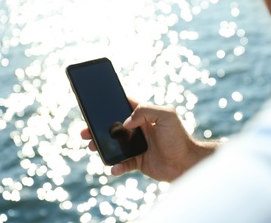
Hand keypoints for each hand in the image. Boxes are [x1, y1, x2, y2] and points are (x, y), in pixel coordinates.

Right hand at [81, 98, 217, 181]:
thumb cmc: (179, 137)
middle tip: (84, 131)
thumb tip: (126, 122)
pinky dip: (116, 166)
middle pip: (113, 126)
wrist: (186, 162)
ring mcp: (137, 146)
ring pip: (114, 145)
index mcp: (144, 115)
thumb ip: (146, 111)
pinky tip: (114, 167)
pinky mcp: (138, 161)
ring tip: (92, 147)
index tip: (94, 104)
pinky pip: (123, 163)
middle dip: (97, 128)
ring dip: (101, 146)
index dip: (110, 103)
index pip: (124, 105)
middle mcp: (139, 129)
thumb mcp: (166, 116)